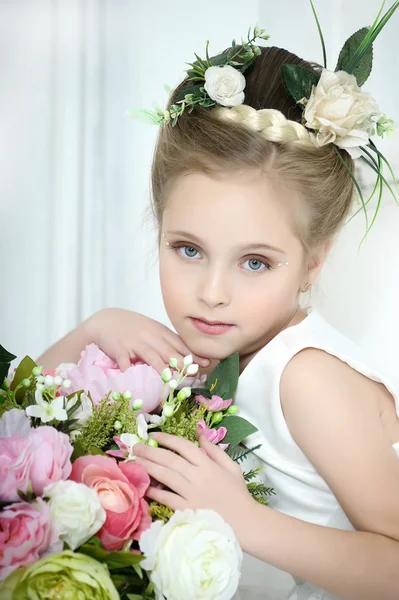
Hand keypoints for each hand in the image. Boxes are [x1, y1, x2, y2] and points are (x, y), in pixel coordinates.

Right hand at [84, 308, 209, 372]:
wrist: (106, 320)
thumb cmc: (132, 327)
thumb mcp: (151, 330)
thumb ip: (166, 341)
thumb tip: (186, 355)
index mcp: (159, 332)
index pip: (179, 343)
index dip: (192, 354)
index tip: (206, 363)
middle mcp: (149, 337)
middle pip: (168, 351)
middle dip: (182, 363)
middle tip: (194, 374)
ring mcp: (134, 343)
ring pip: (151, 356)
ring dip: (162, 369)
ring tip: (172, 381)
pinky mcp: (120, 350)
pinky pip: (126, 362)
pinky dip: (131, 371)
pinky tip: (137, 381)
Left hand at [134, 432, 257, 545]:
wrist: (245, 522)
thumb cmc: (238, 494)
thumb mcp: (231, 466)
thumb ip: (214, 450)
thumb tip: (200, 434)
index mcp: (208, 464)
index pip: (183, 446)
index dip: (167, 439)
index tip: (154, 436)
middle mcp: (197, 476)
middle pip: (170, 459)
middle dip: (150, 451)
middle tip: (136, 446)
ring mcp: (191, 493)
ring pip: (165, 476)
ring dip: (148, 467)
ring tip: (135, 461)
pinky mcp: (187, 510)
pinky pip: (167, 498)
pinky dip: (155, 492)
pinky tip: (145, 487)